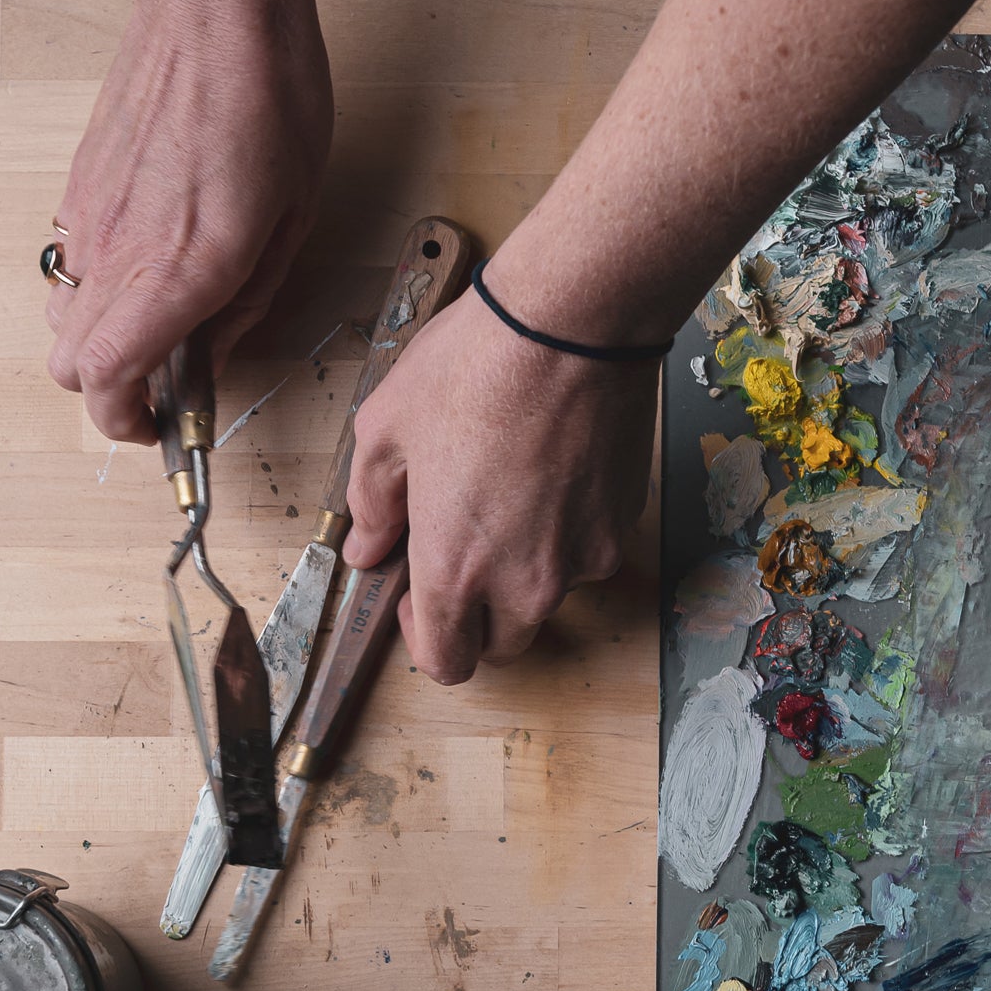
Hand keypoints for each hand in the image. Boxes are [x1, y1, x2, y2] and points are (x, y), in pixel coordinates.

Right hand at [44, 0, 332, 441]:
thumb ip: (247, 298)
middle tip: (164, 381)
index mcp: (181, 269)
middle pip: (67, 365)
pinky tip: (148, 257)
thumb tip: (214, 352)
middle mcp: (119, 250)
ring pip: (60, 316)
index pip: (108, 380)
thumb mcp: (294, 216)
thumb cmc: (274, 98)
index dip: (125, 422)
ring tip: (160, 319)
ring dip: (99, 337)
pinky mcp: (77, 183)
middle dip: (110, 390)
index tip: (158, 426)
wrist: (216, 4)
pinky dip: (96, 283)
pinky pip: (69, 261)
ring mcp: (88, 215)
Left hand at [342, 293, 654, 683]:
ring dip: (525, 569)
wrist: (572, 327)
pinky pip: (586, 551)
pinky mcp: (621, 525)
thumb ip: (371, 505)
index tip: (418, 603)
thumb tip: (369, 547)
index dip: (426, 642)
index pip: (446, 662)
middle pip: (503, 645)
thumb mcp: (386, 429)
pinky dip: (566, 531)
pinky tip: (550, 473)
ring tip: (509, 495)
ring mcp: (582, 557)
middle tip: (462, 552)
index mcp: (455, 568)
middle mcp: (525, 581)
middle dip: (478, 616)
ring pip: (549, 595)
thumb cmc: (475, 369)